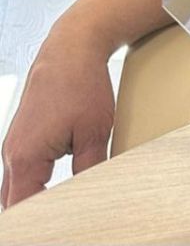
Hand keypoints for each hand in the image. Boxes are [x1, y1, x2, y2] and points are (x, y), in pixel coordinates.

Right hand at [1, 29, 114, 207]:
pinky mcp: (22, 135)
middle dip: (34, 214)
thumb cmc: (82, 85)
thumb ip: (89, 170)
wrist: (72, 47)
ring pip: (17, 186)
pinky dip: (35, 180)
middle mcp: (12, 154)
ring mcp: (14, 144)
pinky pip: (23, 169)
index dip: (40, 223)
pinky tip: (54, 184)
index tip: (59, 224)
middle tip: (59, 219)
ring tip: (58, 206)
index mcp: (26, 158)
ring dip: (34, 197)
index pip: (22, 210)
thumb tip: (90, 196)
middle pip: (14, 202)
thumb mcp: (95, 133)